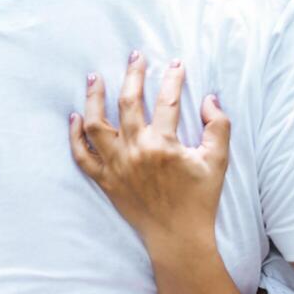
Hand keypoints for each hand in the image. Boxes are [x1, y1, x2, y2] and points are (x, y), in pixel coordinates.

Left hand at [68, 51, 230, 252]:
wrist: (178, 237)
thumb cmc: (200, 199)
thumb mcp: (218, 161)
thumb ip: (218, 126)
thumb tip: (210, 99)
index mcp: (164, 145)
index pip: (168, 100)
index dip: (173, 78)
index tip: (176, 63)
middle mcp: (136, 151)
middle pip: (127, 103)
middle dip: (132, 75)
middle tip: (134, 56)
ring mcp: (116, 166)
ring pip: (96, 125)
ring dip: (93, 98)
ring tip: (93, 77)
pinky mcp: (105, 180)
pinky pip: (82, 156)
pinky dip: (75, 136)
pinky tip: (75, 117)